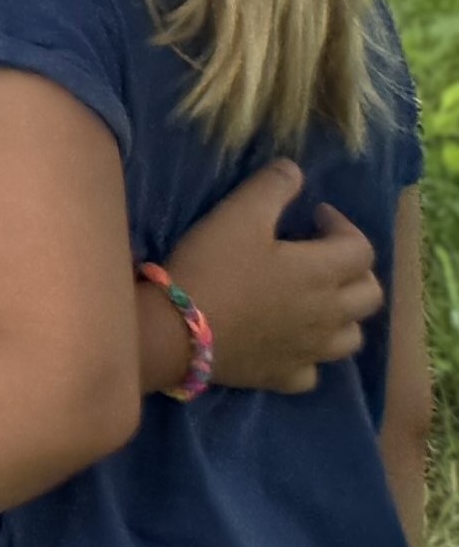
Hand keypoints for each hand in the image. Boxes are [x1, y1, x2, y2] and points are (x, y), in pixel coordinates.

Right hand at [169, 158, 381, 392]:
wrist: (177, 330)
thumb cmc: (211, 266)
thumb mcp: (237, 214)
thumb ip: (271, 188)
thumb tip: (294, 170)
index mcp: (322, 272)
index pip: (360, 247)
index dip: (343, 225)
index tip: (315, 215)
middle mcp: (329, 314)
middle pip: (369, 294)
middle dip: (354, 270)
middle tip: (323, 255)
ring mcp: (310, 350)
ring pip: (351, 337)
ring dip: (343, 316)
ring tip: (316, 301)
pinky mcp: (285, 376)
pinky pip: (313, 371)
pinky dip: (309, 355)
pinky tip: (291, 343)